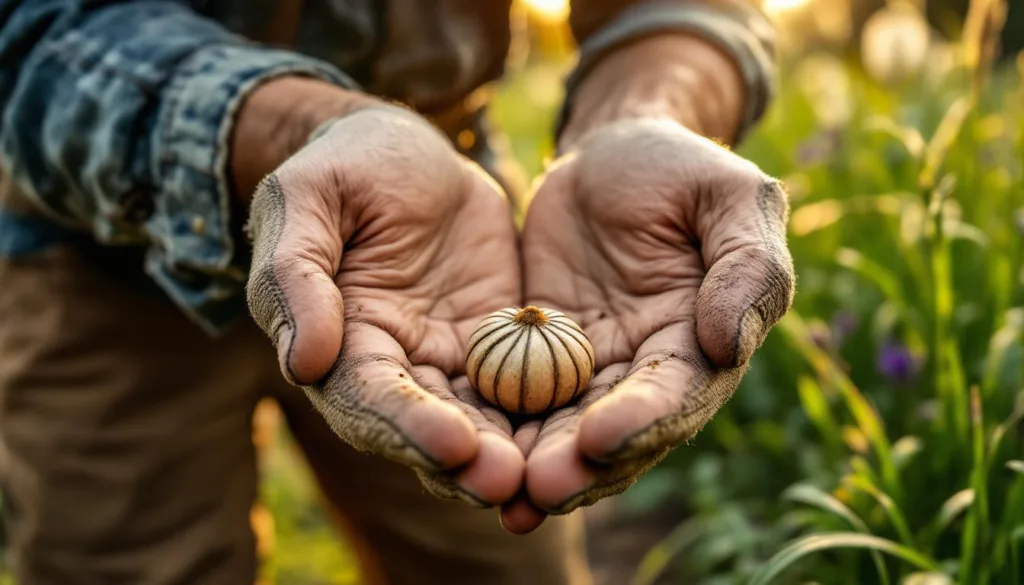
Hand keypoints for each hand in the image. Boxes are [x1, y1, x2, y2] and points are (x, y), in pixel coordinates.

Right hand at [245, 105, 523, 507]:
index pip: (367, 396)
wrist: (412, 150)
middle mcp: (395, 364)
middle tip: (505, 482)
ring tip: (545, 477)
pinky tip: (582, 430)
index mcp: (340, 339)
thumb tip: (302, 362)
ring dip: (507, 452)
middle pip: (425, 426)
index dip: (405, 423)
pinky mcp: (497, 344)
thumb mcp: (310, 197)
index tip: (451, 444)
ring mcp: (450, 358)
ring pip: (478, 420)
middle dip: (463, 459)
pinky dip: (546, 410)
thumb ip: (298, 273)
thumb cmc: (348, 164)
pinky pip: (524, 383)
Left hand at [501, 118, 794, 531]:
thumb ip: (746, 266)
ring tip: (499, 492)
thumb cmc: (680, 169)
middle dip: (580, 466)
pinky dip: (495, 425)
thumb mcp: (729, 197)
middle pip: (616, 434)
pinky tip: (459, 452)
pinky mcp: (537, 357)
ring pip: (562, 430)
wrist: (610, 154)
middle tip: (539, 489)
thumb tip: (729, 345)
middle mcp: (645, 372)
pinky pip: (515, 396)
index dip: (643, 422)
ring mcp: (588, 369)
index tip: (600, 439)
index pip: (676, 395)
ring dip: (533, 463)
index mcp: (699, 343)